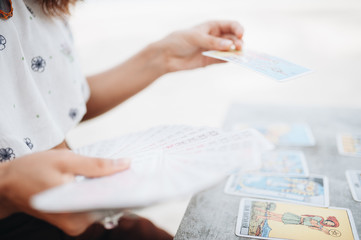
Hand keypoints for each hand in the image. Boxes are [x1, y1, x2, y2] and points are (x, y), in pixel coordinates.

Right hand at [0, 150, 129, 234]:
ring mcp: (75, 224)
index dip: (129, 188)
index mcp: (76, 211)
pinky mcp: (73, 220)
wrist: (6, 184)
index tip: (144, 177)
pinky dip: (99, 192)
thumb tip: (125, 165)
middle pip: (109, 204)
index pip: (112, 202)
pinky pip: (93, 206)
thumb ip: (97, 165)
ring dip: (110, 189)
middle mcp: (77, 224)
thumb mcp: (66, 160)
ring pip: (102, 205)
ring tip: (122, 171)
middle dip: (121, 187)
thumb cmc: (32, 170)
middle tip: (134, 169)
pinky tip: (105, 179)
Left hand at [158, 20, 243, 71]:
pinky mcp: (210, 61)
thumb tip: (229, 45)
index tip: (241, 35)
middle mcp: (215, 37)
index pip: (231, 25)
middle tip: (238, 48)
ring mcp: (213, 49)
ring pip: (230, 50)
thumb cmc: (178, 41)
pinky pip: (223, 60)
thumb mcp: (195, 38)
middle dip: (238, 42)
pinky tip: (231, 61)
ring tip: (237, 55)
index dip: (238, 29)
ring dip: (235, 52)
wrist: (166, 56)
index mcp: (212, 26)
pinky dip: (228, 60)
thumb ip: (212, 42)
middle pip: (234, 38)